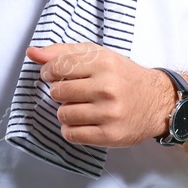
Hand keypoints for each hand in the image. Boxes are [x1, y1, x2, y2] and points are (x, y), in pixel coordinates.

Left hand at [26, 42, 177, 148]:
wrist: (156, 101)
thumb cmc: (122, 75)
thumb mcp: (97, 55)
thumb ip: (63, 52)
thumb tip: (32, 53)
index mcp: (103, 63)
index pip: (58, 66)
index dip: (49, 71)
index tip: (53, 75)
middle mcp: (106, 87)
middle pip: (58, 91)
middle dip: (59, 91)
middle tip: (72, 91)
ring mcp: (109, 113)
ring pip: (63, 114)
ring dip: (65, 111)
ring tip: (80, 106)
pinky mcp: (109, 135)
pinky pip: (71, 134)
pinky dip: (70, 129)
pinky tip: (82, 121)